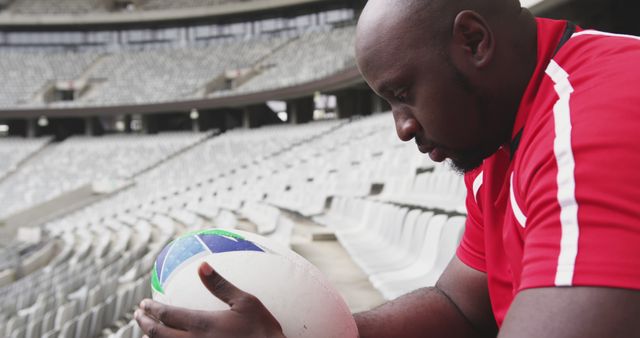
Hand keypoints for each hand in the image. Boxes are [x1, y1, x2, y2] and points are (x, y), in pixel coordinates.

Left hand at [135, 262, 284, 337]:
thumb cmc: (262, 329)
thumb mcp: (245, 302)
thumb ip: (220, 284)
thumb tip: (202, 265)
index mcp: (202, 324)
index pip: (168, 315)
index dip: (152, 308)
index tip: (143, 303)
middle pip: (159, 334)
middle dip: (145, 323)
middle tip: (138, 315)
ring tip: (146, 331)